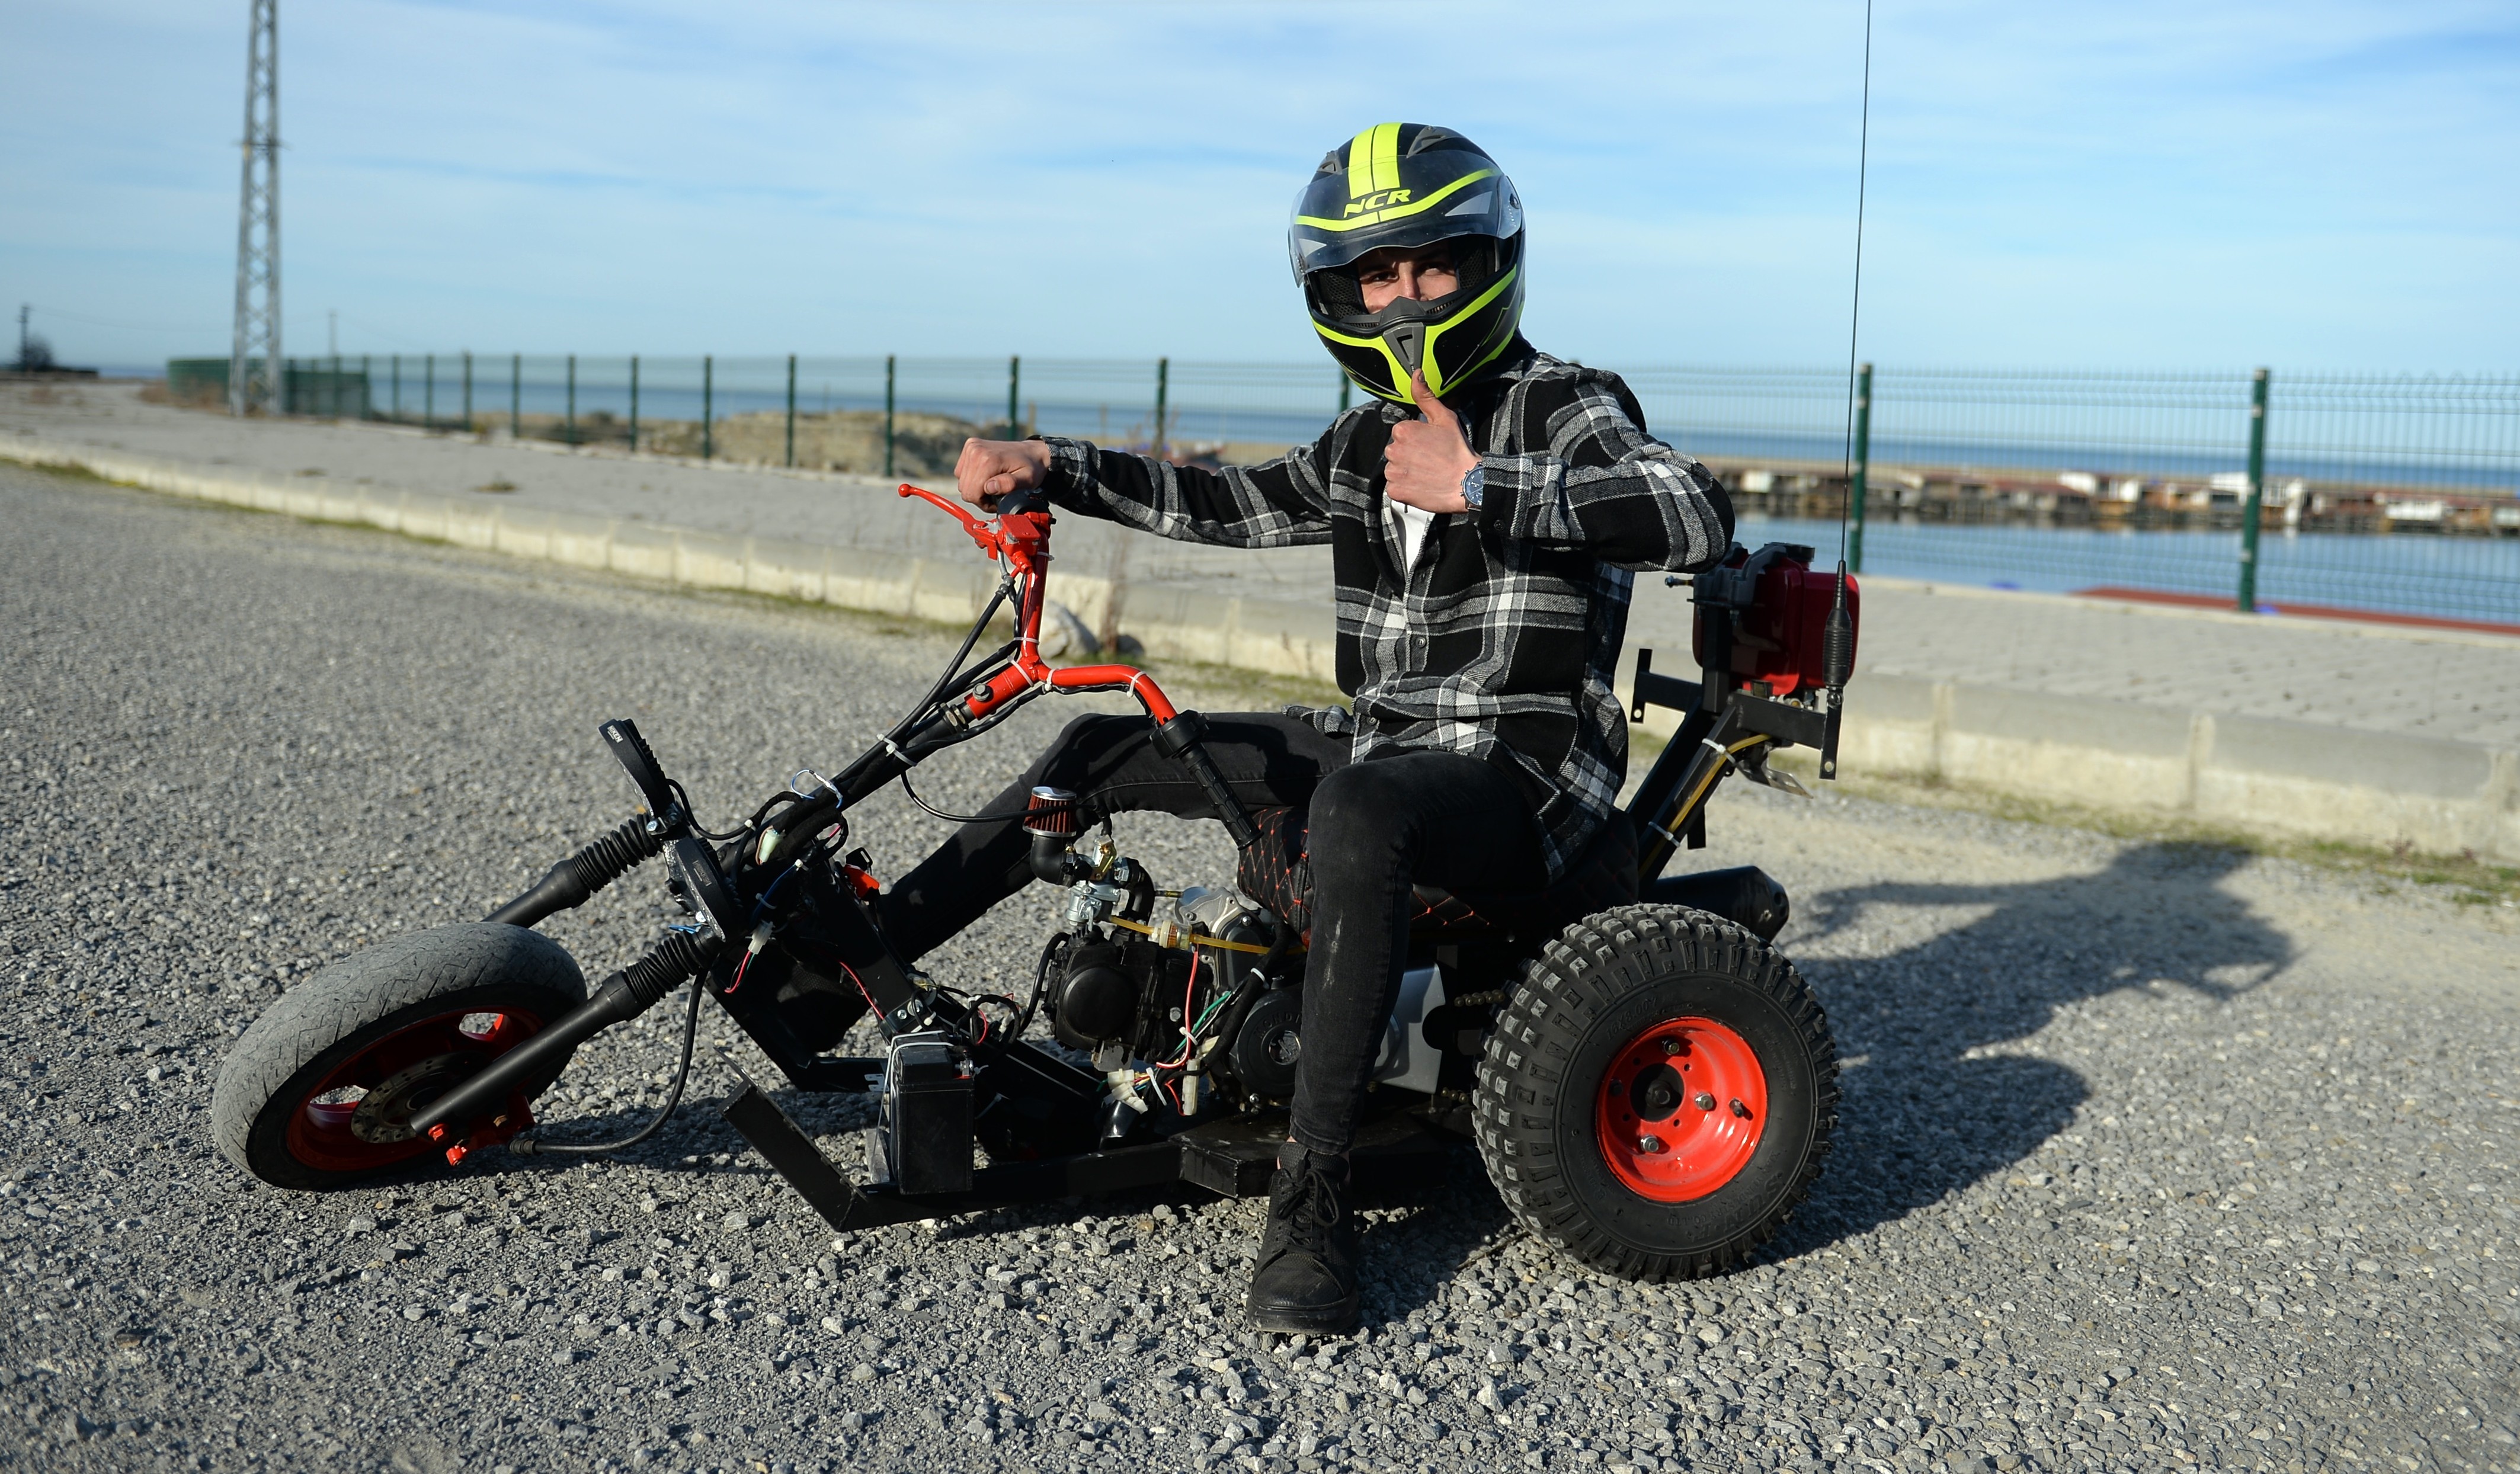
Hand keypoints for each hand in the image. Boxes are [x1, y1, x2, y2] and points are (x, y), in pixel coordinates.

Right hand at [955, 437, 1051, 509]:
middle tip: (995, 494)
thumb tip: (990, 487)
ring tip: (992, 485)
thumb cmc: (1031, 468)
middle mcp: (976, 450)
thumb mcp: (1027, 480)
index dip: (984, 503)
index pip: (972, 493)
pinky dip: (971, 478)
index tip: (997, 500)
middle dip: (979, 496)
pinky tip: (985, 477)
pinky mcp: (970, 446)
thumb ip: (1009, 484)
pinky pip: (961, 472)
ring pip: (962, 481)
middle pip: (965, 489)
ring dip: (975, 488)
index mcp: (988, 459)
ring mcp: (972, 447)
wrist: (1031, 452)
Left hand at [1383, 371, 1479, 513]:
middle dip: (1409, 454)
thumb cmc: (1457, 451)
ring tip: (1426, 472)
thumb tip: (1416, 374)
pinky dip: (1405, 487)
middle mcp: (1394, 450)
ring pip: (1394, 468)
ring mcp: (1393, 471)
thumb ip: (1425, 396)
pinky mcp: (1395, 490)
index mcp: (1403, 430)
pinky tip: (1421, 484)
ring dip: (1406, 470)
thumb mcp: (1445, 418)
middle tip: (1430, 459)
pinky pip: (1394, 486)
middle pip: (1395, 450)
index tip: (1430, 445)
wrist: (1466, 484)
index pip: (1401, 432)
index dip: (1416, 439)